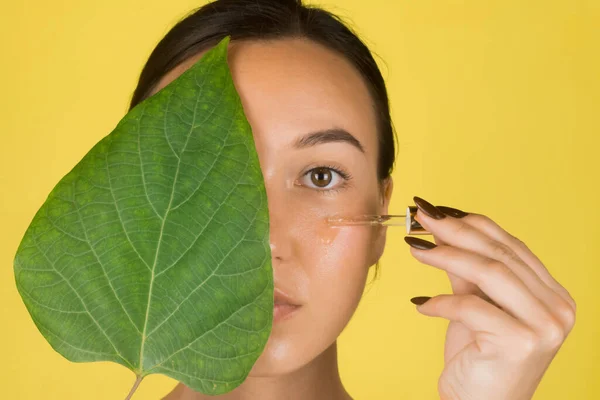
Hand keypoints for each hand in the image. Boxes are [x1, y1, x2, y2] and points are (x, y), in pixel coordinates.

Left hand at [404, 196, 575, 399]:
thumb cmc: (478, 355)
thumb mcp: (474, 303)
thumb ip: (464, 267)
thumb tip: (440, 224)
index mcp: (553, 294)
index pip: (511, 245)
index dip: (473, 223)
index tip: (437, 210)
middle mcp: (558, 308)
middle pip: (500, 254)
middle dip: (455, 231)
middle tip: (420, 216)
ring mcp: (545, 326)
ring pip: (490, 273)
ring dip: (445, 255)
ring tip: (413, 248)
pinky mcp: (521, 343)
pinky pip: (471, 308)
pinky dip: (441, 302)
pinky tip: (421, 304)